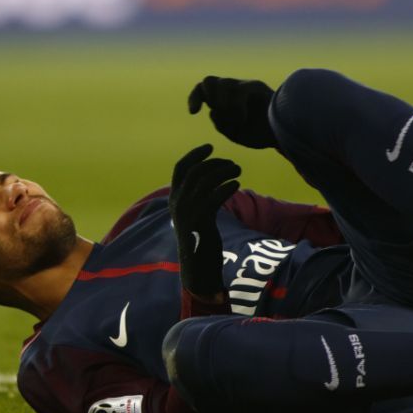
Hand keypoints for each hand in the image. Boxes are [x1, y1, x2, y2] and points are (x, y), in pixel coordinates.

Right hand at [169, 144, 240, 296]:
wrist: (198, 266)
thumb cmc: (200, 239)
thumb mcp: (195, 215)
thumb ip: (198, 197)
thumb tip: (213, 178)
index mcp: (174, 199)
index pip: (180, 168)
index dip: (194, 155)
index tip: (210, 146)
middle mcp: (178, 203)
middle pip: (195, 171)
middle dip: (215, 163)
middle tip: (233, 164)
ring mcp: (188, 211)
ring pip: (205, 181)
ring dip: (224, 172)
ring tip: (238, 171)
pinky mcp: (201, 220)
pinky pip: (214, 196)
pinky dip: (226, 187)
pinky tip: (236, 184)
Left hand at [188, 76, 276, 148]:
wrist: (284, 134)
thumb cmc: (260, 133)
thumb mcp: (235, 133)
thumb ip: (221, 124)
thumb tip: (213, 111)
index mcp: (225, 99)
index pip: (202, 89)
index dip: (194, 98)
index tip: (193, 112)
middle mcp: (234, 88)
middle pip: (208, 81)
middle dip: (208, 98)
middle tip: (221, 113)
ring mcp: (245, 85)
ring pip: (222, 84)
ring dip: (224, 104)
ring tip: (236, 119)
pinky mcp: (256, 86)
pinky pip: (238, 91)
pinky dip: (236, 108)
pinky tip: (243, 119)